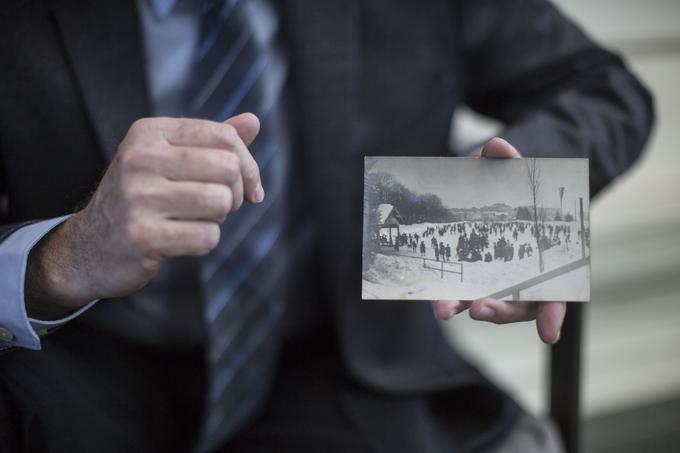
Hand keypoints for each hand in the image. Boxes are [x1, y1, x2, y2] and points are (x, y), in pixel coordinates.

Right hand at [26, 114, 261, 318]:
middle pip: (228, 167)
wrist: (90, 248)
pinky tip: (180, 240)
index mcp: (149, 133)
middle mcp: (140, 158)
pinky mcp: (142, 235)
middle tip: (218, 206)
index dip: (248, 165)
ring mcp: (138, 196)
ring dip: (218, 218)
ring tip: (194, 219)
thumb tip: (253, 121)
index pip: (224, 136)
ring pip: (221, 201)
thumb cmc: (142, 199)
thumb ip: (211, 141)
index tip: (248, 187)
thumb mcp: (169, 160)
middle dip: (235, 192)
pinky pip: (207, 237)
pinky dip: (204, 242)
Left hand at [433, 137, 565, 343]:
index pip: (555, 296)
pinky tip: (435, 302)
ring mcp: (491, 281)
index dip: (552, 315)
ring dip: (464, 307)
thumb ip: (510, 162)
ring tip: (445, 310)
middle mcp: (521, 280)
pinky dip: (448, 297)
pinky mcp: (465, 277)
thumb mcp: (515, 174)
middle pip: (515, 307)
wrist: (496, 192)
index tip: (548, 333)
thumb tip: (498, 146)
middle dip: (499, 311)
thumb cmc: (515, 188)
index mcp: (546, 264)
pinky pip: (458, 291)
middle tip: (481, 308)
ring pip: (483, 304)